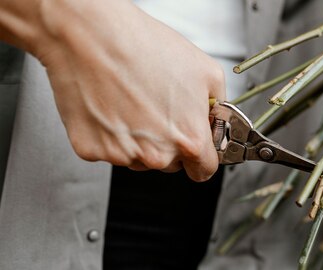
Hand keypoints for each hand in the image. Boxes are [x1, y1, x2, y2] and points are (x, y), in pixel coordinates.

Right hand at [25, 0, 225, 180]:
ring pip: (139, 158)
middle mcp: (156, 155)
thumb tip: (216, 121)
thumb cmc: (144, 47)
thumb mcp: (206, 71)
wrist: (90, 34)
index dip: (202, 156)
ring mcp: (122, 155)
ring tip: (132, 100)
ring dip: (140, 138)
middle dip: (170, 142)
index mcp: (189, 140)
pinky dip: (110, 133)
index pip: (204, 170)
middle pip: (170, 163)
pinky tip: (111, 104)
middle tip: (158, 107)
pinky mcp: (91, 149)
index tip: (196, 145)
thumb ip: (219, 107)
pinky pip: (108, 149)